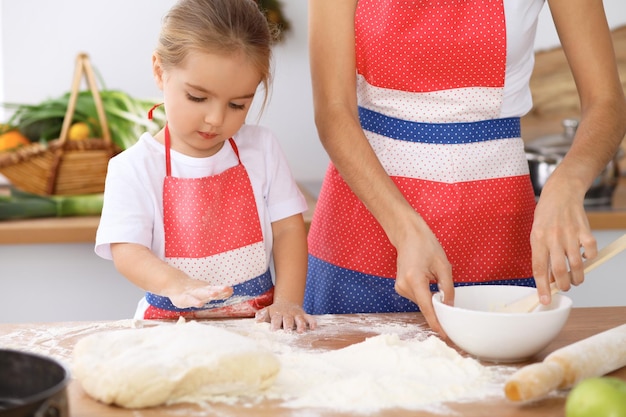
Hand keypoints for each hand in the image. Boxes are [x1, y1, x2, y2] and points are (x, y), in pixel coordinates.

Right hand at [167, 281, 232, 308]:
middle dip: (219, 290)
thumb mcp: (206, 289)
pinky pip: (191, 300)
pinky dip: (195, 302)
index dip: (224, 291)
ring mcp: (193, 293)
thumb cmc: (194, 289)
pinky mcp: (185, 298)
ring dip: (208, 293)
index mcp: (207, 289)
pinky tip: (200, 304)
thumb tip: (231, 290)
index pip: (217, 290)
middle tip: (227, 288)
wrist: (176, 284)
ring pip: (202, 293)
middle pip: (211, 290)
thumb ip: (218, 292)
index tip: (231, 290)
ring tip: (214, 294)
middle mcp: (202, 290)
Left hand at [255, 300, 316, 332]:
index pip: (276, 318)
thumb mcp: (267, 311)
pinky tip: (313, 328)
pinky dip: (312, 322)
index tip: (273, 330)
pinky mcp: (304, 315)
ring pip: (300, 319)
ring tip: (300, 331)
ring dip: (301, 325)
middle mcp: (288, 313)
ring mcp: (297, 314)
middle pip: (288, 319)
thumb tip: (257, 319)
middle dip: (288, 325)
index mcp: (277, 313)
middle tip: (287, 331)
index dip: (275, 323)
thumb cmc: (275, 312)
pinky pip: (310, 318)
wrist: (286, 303)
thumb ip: (262, 315)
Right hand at [392, 214, 453, 337]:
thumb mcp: (443, 265)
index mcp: (414, 279)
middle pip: (425, 307)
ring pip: (421, 303)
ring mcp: (400, 287)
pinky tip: (429, 282)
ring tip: (436, 281)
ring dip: (432, 300)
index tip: (445, 335)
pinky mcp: (400, 287)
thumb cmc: (426, 245)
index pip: (427, 308)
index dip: (437, 323)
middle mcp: (404, 286)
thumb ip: (447, 288)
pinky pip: (417, 298)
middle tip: (453, 309)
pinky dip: (426, 296)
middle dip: (438, 310)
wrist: (408, 235)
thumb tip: (450, 307)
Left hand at [532, 183, 596, 304]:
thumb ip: (541, 254)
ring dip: (578, 277)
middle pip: (560, 270)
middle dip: (563, 285)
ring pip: (577, 265)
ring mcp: (570, 234)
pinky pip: (591, 252)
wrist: (561, 194)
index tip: (545, 300)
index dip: (542, 287)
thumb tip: (547, 278)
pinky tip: (585, 258)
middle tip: (565, 287)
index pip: (539, 269)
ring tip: (576, 279)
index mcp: (538, 239)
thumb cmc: (546, 216)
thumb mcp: (536, 234)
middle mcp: (553, 238)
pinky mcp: (585, 231)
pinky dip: (590, 259)